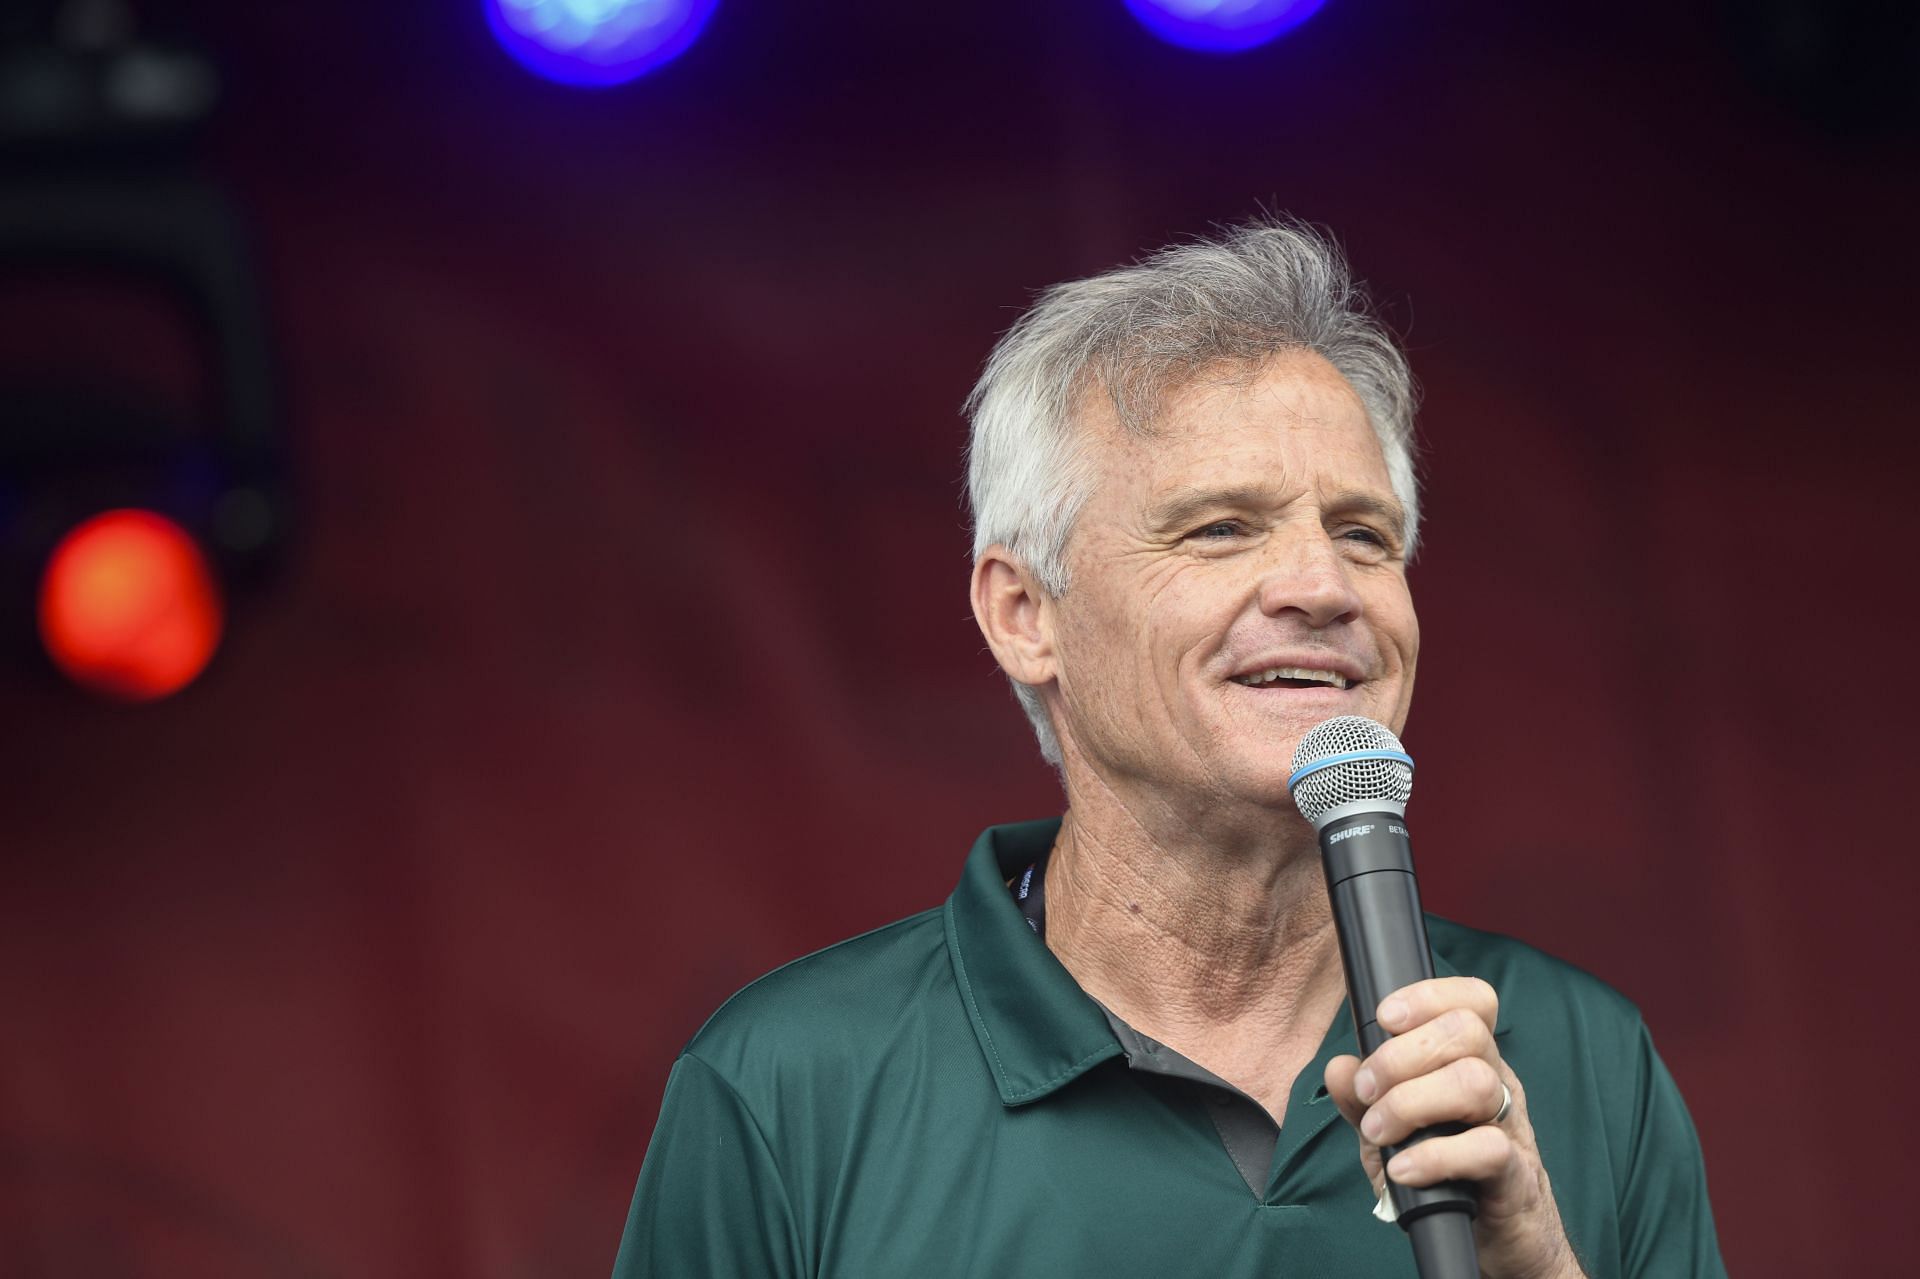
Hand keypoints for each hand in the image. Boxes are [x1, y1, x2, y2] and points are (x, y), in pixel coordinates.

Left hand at [1323, 976, 1585, 1278]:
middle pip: (1466, 1032)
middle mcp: (1497, 1086)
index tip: (1384, 1018)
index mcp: (1472, 1063)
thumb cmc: (1447, 1177)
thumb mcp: (1393, 1135)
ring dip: (1411, 1102)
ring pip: (1476, 1082)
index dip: (1428, 996)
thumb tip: (1338, 1067)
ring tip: (1380, 1131)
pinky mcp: (1515, 1177)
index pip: (1472, 1002)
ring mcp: (1510, 1129)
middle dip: (1401, 1054)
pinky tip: (1404, 1170)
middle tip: (1368, 1090)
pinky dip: (1435, 1156)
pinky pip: (1487, 1149)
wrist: (1499, 1241)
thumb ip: (1363, 1102)